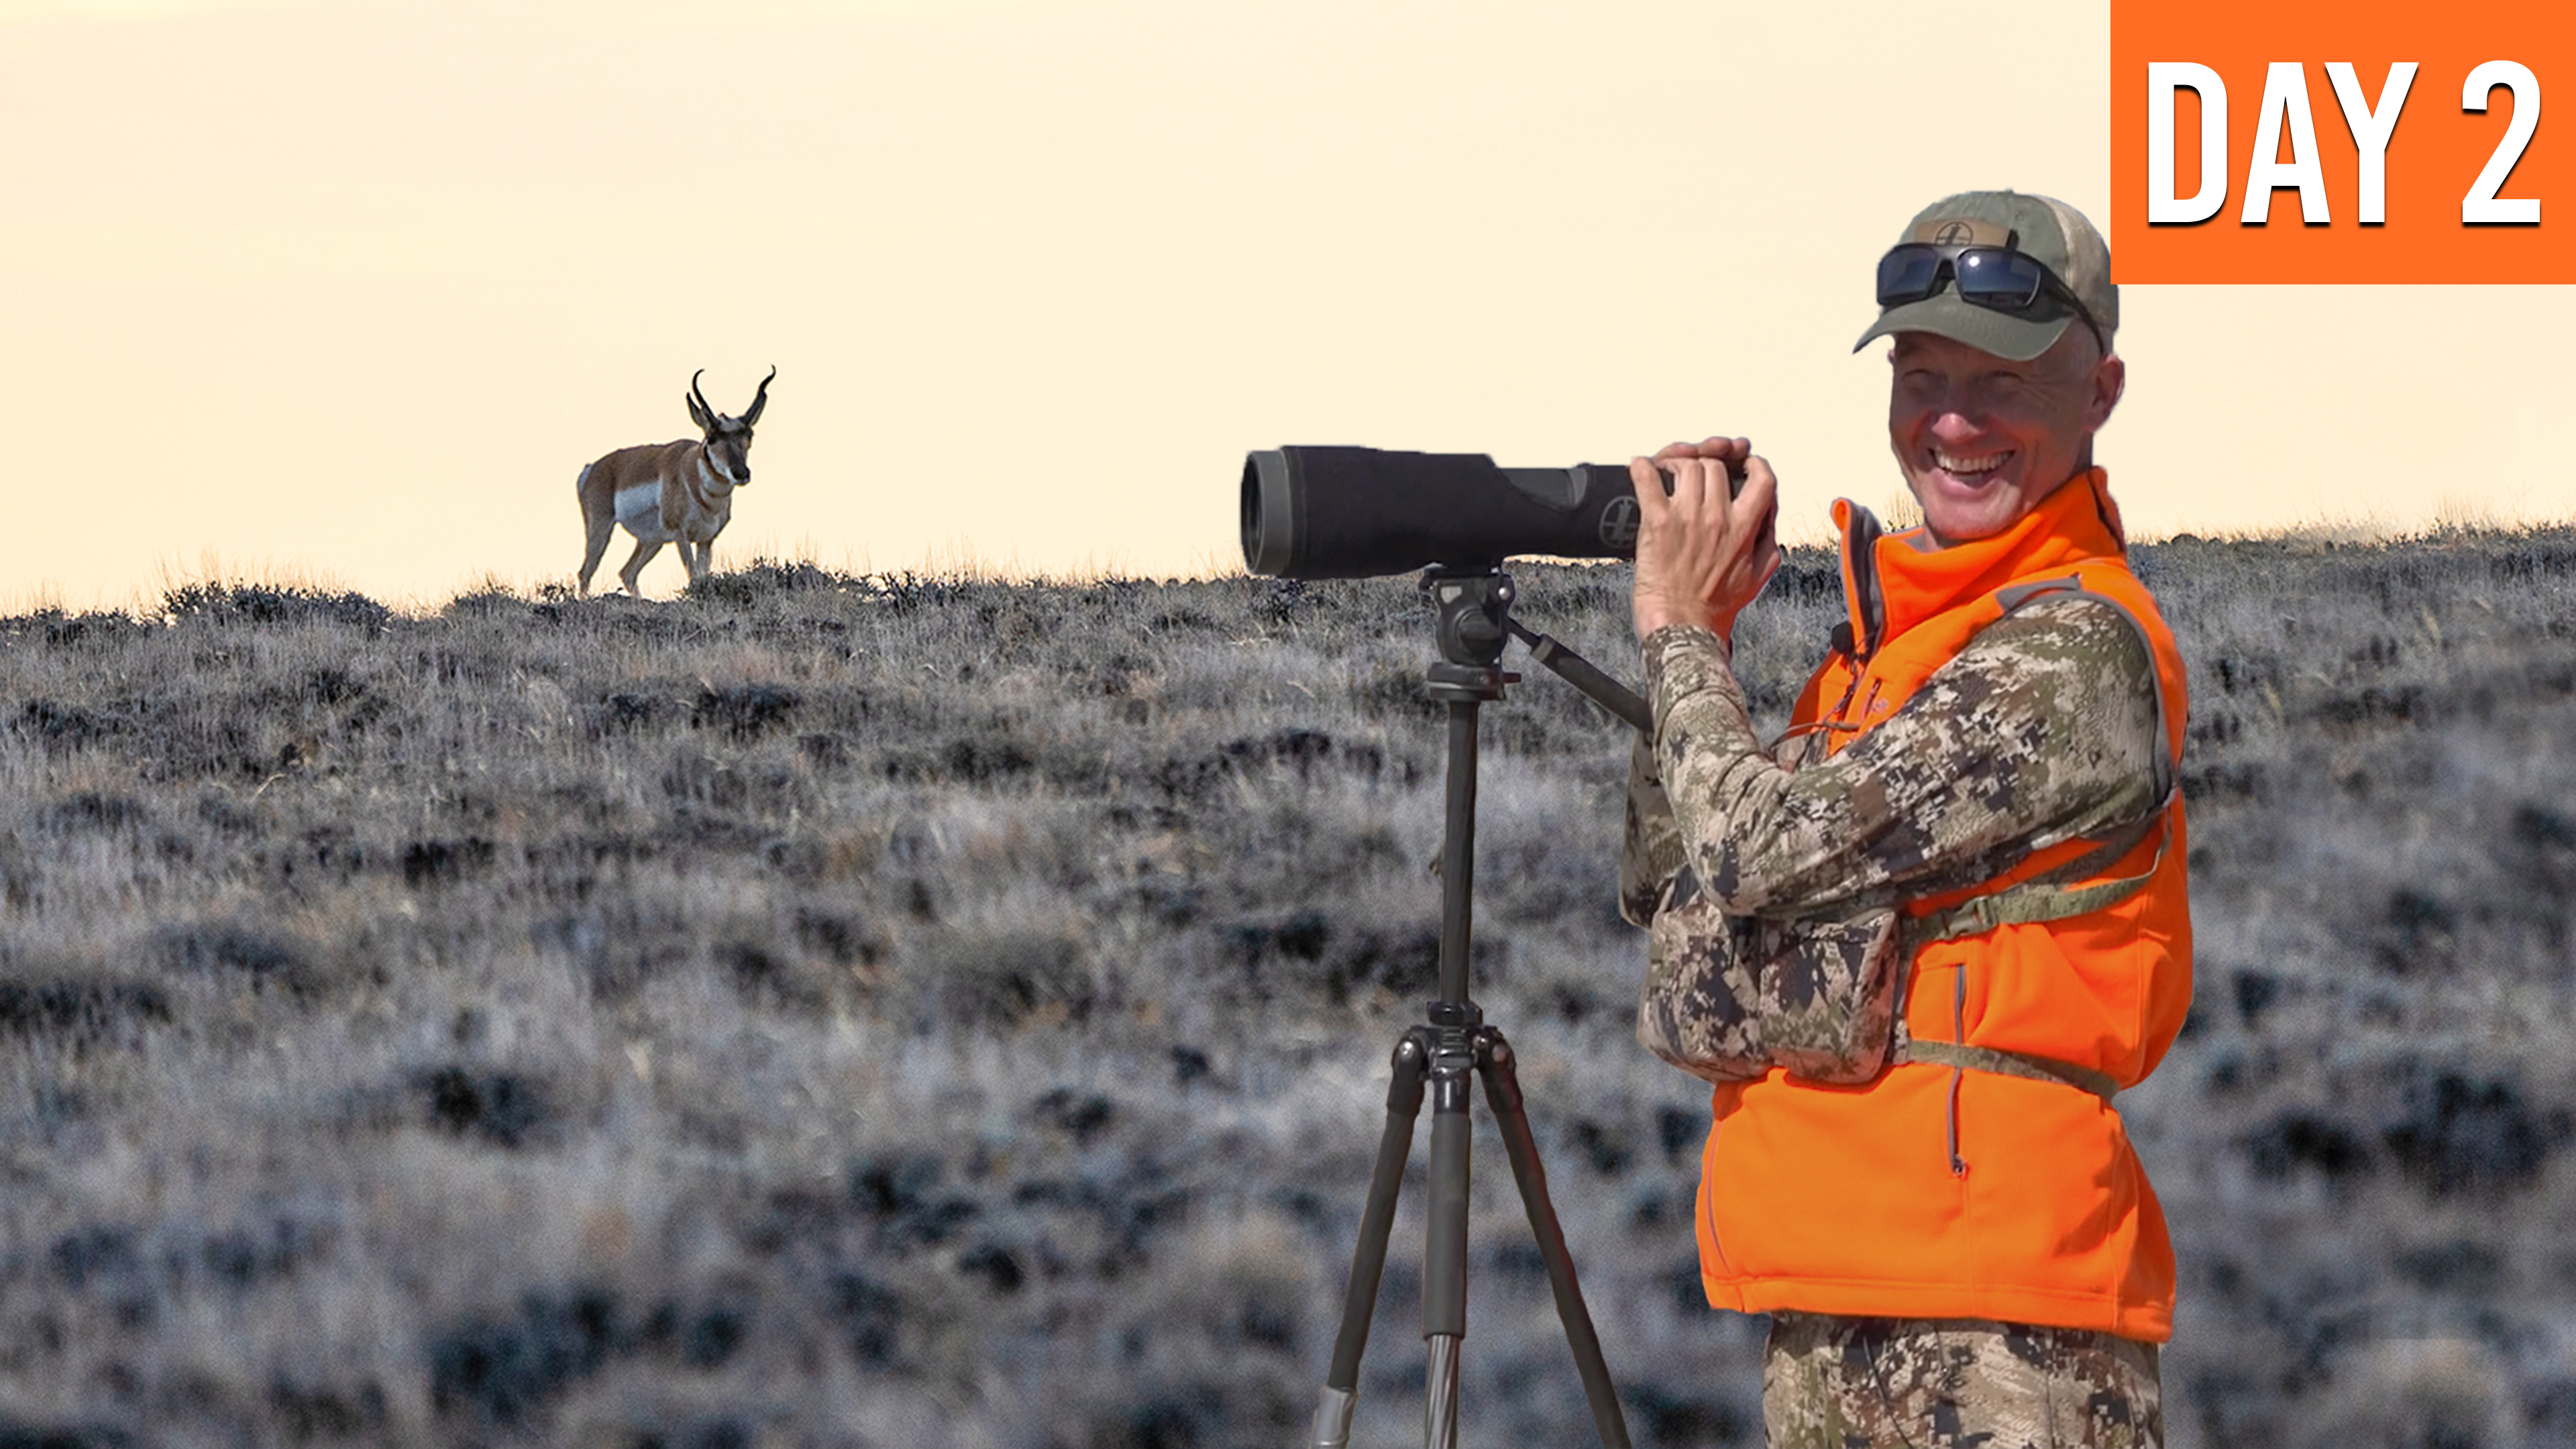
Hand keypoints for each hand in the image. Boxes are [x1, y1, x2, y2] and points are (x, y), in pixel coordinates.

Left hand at [1630, 436, 1781, 643]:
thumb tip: (1768, 516)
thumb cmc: (1713, 608)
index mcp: (1744, 529)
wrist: (1683, 628)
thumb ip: (1767, 540)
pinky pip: (1648, 480)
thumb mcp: (1758, 575)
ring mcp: (1686, 518)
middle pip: (1717, 466)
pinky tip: (1641, 467)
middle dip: (1709, 461)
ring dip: (1677, 463)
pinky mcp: (1656, 523)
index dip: (1754, 464)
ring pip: (1687, 466)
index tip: (1744, 463)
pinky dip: (1642, 468)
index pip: (1761, 479)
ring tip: (1670, 473)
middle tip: (1699, 468)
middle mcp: (1717, 518)